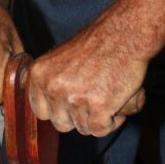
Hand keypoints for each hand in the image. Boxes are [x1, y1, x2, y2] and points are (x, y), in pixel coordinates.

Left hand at [28, 26, 146, 136]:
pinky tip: (117, 105)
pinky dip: (111, 122)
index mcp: (40, 74)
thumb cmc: (98, 44)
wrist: (124, 34)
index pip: (40, 111)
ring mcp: (75, 97)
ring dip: (98, 119)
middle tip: (94, 101)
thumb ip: (52, 81)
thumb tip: (52, 107)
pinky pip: (100, 129)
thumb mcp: (61, 58)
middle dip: (79, 117)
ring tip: (108, 98)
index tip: (72, 106)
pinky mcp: (98, 105)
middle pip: (61, 124)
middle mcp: (53, 86)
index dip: (59, 111)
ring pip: (83, 128)